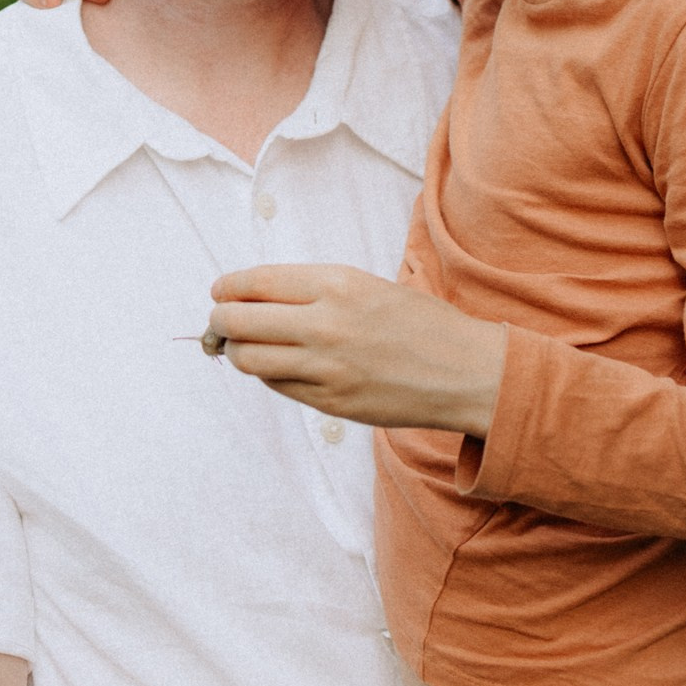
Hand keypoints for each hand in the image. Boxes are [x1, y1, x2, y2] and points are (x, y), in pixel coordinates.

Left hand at [209, 264, 507, 435]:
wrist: (465, 372)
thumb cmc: (418, 322)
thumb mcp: (365, 285)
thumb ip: (310, 290)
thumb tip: (250, 296)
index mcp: (335, 284)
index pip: (252, 283)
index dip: (226, 288)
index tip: (220, 292)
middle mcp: (325, 324)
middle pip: (236, 322)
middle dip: (220, 322)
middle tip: (221, 324)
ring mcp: (325, 368)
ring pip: (248, 359)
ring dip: (238, 351)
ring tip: (246, 347)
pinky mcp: (330, 402)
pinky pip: (277, 385)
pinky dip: (269, 373)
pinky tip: (281, 365)